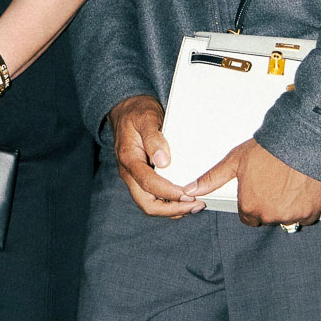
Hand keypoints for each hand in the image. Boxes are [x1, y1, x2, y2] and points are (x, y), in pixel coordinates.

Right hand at [110, 94, 205, 218]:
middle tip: (194, 205)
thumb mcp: (146, 118)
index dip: (168, 193)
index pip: (148, 184)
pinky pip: (153, 198)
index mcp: (129, 159)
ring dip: (171, 210)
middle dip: (171, 209)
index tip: (188, 194)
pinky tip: (184, 200)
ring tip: (193, 206)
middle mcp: (129, 173)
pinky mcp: (142, 178)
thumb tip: (164, 161)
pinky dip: (169, 204)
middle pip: (147, 204)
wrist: (126, 110)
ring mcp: (135, 178)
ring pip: (150, 205)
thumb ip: (153, 138)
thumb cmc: (137, 113)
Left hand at [190, 138, 320, 229]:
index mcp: (248, 206)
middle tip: (274, 183)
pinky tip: (301, 189)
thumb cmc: (268, 149)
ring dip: (287, 206)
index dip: (252, 202)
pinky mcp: (309, 213)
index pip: (247, 217)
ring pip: (285, 217)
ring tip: (288, 183)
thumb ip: (212, 179)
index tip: (259, 188)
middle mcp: (268, 215)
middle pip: (266, 217)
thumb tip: (191, 190)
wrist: (300, 141)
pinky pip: (305, 217)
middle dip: (269, 204)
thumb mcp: (235, 161)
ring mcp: (290, 216)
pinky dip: (304, 207)